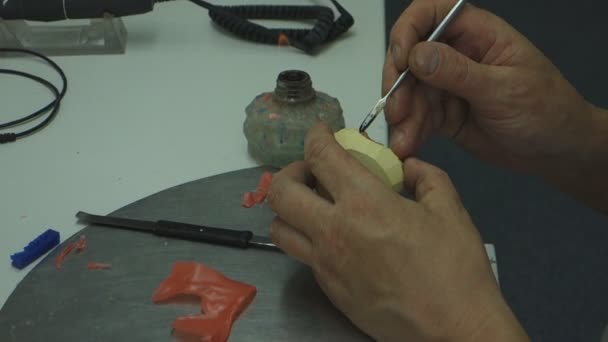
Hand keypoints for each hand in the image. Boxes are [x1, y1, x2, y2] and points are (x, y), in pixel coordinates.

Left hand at [267, 122, 528, 340]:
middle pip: (281, 192)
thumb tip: (407, 168)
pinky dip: (308, 238)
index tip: (320, 132)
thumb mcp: (449, 208)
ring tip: (313, 205)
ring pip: (280, 228)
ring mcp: (325, 264)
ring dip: (289, 209)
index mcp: (364, 203)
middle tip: (312, 172)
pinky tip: (335, 239)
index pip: (321, 157)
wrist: (451, 329)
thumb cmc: (455, 268)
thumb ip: (425, 176)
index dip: (315, 136)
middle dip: (290, 171)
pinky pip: (303, 256)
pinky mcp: (328, 290)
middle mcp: (333, 231)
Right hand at [383, 0, 594, 173]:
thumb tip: (416, 55)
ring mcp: (448, 85)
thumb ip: (458, 73)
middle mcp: (457, 54)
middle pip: (410, 56)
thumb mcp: (503, 89)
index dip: (408, 30)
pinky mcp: (443, 113)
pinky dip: (409, 130)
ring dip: (402, 115)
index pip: (431, 13)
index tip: (401, 59)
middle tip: (397, 110)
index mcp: (478, 33)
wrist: (556, 150)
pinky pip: (417, 117)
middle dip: (399, 83)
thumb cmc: (545, 109)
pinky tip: (408, 144)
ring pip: (410, 91)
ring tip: (403, 140)